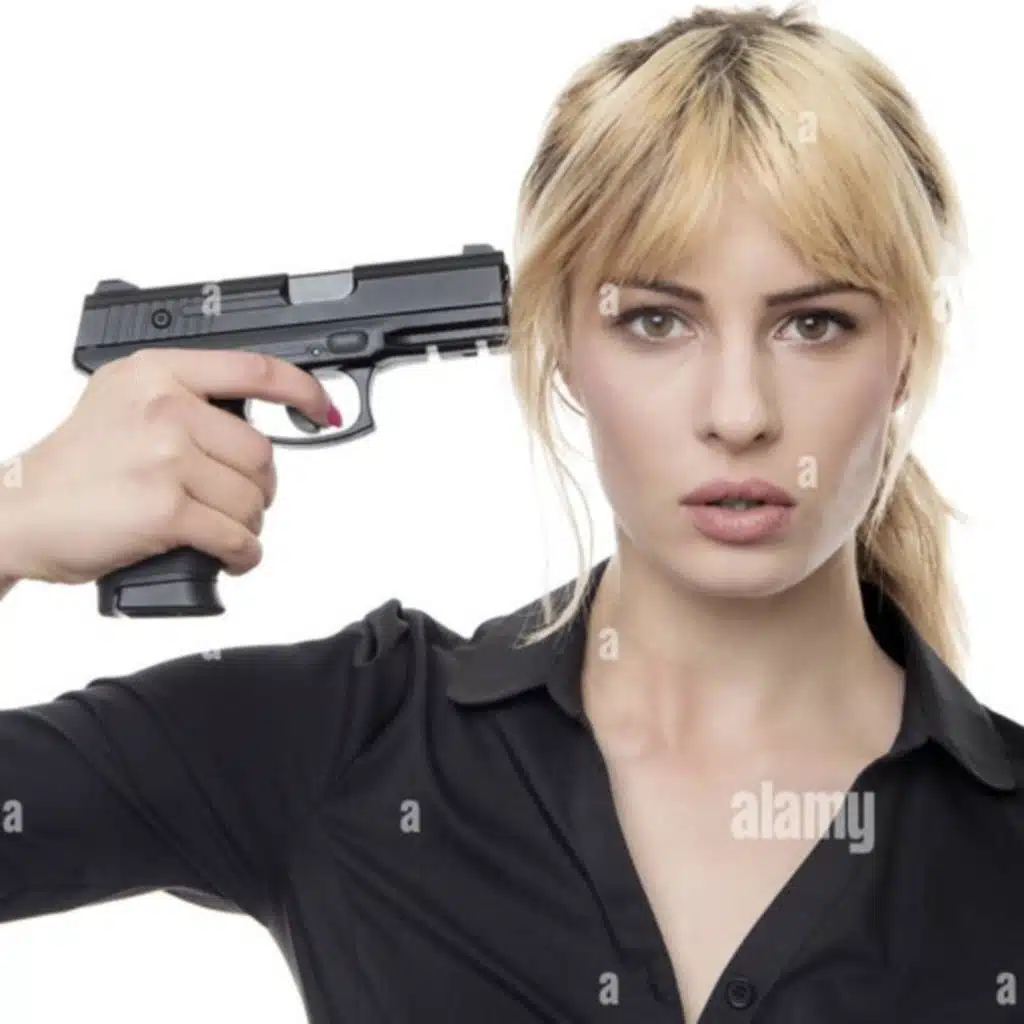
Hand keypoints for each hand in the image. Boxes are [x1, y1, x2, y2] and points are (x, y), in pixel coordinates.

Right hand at [3, 349, 336, 584]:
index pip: (255, 370)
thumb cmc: (71, 466)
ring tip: (224, 529)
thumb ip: (181, 397)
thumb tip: (248, 418)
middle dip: (259, 487)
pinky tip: (232, 556)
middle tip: (238, 501)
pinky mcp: (167, 510)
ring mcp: (166, 458)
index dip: (303, 391)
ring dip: (248, 524)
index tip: (323, 408)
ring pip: (252, 499)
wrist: (18, 512)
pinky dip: (243, 554)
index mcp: (159, 373)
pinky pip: (237, 536)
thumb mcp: (121, 401)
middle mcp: (165, 408)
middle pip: (260, 453)